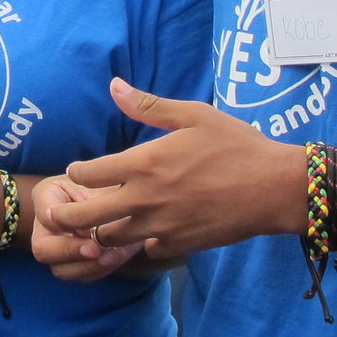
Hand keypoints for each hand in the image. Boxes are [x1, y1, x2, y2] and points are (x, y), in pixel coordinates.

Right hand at [31, 174, 143, 281]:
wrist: (128, 197)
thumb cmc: (111, 181)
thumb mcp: (105, 177)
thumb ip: (92, 198)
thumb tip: (85, 232)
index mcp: (47, 196)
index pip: (45, 212)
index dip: (64, 223)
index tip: (88, 227)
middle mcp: (45, 225)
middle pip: (42, 249)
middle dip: (70, 252)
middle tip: (96, 249)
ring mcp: (57, 248)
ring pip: (61, 270)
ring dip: (88, 266)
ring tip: (114, 254)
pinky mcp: (75, 264)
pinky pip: (82, 276)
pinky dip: (100, 270)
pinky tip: (117, 256)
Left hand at [48, 78, 302, 259]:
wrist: (275, 188)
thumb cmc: (236, 145)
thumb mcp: (193, 115)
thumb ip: (148, 106)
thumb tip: (114, 86)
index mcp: (144, 164)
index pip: (87, 174)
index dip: (76, 172)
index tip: (78, 171)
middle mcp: (146, 199)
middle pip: (86, 217)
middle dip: (67, 215)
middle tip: (62, 211)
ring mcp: (162, 227)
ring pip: (112, 239)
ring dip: (103, 230)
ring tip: (104, 220)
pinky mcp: (180, 245)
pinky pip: (147, 250)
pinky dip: (142, 242)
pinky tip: (148, 230)